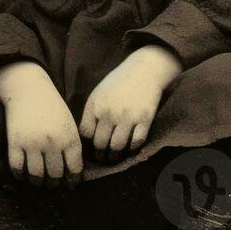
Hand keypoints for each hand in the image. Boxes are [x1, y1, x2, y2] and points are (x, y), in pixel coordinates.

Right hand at [0, 62, 81, 186]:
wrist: (29, 90)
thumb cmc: (52, 107)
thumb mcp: (69, 124)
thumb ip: (71, 145)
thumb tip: (72, 170)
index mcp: (69, 137)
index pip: (74, 168)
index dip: (72, 180)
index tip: (70, 185)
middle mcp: (52, 143)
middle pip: (55, 174)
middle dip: (55, 183)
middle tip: (53, 185)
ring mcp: (32, 143)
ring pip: (36, 175)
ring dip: (38, 182)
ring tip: (39, 183)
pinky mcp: (15, 142)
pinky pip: (17, 167)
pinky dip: (20, 175)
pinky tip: (23, 176)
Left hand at [80, 45, 183, 162]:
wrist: (145, 70)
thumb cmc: (119, 82)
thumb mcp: (98, 93)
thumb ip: (91, 113)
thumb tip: (86, 136)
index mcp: (95, 106)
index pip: (86, 134)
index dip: (87, 145)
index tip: (90, 149)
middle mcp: (109, 113)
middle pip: (100, 143)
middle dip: (100, 155)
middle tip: (102, 159)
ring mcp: (128, 117)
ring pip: (117, 146)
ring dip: (115, 156)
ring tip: (114, 158)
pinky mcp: (145, 119)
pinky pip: (136, 141)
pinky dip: (132, 149)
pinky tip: (130, 149)